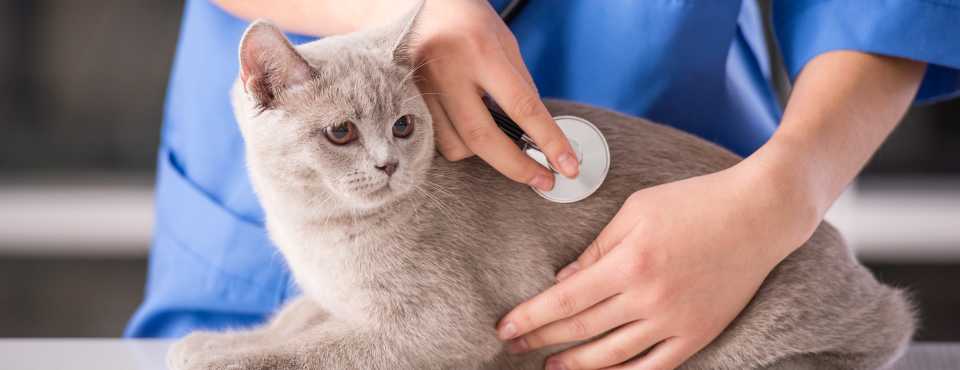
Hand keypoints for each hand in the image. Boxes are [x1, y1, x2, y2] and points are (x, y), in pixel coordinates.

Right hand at [409, 0, 578, 189]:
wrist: (420, 2)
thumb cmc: (468, 20)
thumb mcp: (505, 44)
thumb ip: (519, 88)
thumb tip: (536, 136)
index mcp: (480, 51)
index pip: (522, 106)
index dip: (548, 141)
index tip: (566, 166)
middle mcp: (447, 70)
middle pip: (482, 138)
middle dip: (517, 167)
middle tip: (543, 180)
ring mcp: (421, 87)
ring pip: (456, 145)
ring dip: (483, 153)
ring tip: (497, 140)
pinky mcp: (406, 100)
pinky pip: (436, 140)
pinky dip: (459, 144)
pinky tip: (469, 131)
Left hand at [496, 163, 819, 369]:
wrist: (759, 215)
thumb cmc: (693, 202)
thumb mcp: (635, 211)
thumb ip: (596, 249)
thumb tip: (563, 282)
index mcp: (629, 263)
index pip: (566, 301)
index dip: (531, 317)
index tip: (504, 328)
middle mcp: (650, 298)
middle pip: (582, 330)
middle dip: (542, 339)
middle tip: (514, 346)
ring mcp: (676, 321)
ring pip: (613, 355)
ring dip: (576, 365)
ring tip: (550, 366)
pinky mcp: (698, 334)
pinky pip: (654, 367)